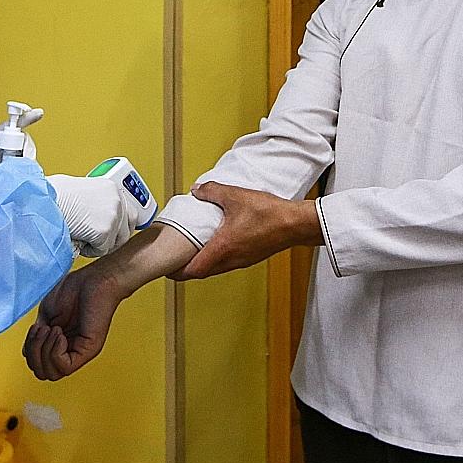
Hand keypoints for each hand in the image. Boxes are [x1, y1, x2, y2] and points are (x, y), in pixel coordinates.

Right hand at [22, 262, 125, 380]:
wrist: (92, 279)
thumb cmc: (73, 291)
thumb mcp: (46, 316)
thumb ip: (37, 337)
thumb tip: (27, 353)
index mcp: (59, 344)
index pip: (37, 365)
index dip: (30, 350)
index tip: (36, 328)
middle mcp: (69, 351)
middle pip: (43, 373)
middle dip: (34, 353)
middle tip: (42, 330)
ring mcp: (80, 352)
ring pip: (52, 374)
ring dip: (44, 351)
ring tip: (52, 329)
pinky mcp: (89, 350)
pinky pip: (66, 367)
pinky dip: (55, 352)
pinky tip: (59, 334)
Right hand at [47, 175, 138, 256]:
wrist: (43, 202)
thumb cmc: (52, 196)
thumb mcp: (80, 191)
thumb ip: (95, 201)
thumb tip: (95, 213)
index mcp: (111, 188)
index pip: (129, 212)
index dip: (120, 225)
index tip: (112, 232)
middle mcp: (117, 200)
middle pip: (128, 229)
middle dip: (114, 238)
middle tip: (97, 240)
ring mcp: (113, 216)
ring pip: (114, 242)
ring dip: (99, 244)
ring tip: (81, 236)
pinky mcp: (105, 231)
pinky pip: (101, 250)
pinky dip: (89, 249)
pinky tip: (77, 238)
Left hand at [175, 183, 321, 280]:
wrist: (296, 224)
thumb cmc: (268, 213)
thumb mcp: (235, 196)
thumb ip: (212, 191)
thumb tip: (197, 190)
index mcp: (222, 248)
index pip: (193, 270)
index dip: (177, 272)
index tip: (167, 268)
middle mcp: (231, 259)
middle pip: (202, 273)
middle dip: (187, 269)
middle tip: (175, 261)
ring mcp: (242, 261)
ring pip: (216, 269)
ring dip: (203, 264)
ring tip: (193, 252)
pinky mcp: (251, 257)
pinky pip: (228, 263)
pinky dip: (217, 259)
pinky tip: (218, 245)